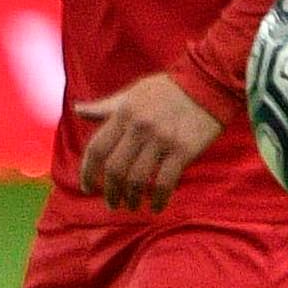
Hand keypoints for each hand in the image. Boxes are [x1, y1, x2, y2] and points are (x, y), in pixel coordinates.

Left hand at [73, 71, 224, 211]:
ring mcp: (162, 140)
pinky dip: (159, 199)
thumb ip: (106, 107)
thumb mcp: (133, 93)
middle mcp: (139, 128)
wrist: (209, 80)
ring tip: (132, 205)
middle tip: (112, 203)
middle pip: (115, 169)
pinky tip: (157, 207)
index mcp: (124, 114)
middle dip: (110, 191)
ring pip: (137, 179)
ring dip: (132, 198)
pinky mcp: (184, 150)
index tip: (87, 187)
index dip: (87, 172)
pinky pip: (165, 182)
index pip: (97, 149)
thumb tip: (78, 110)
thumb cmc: (169, 88)